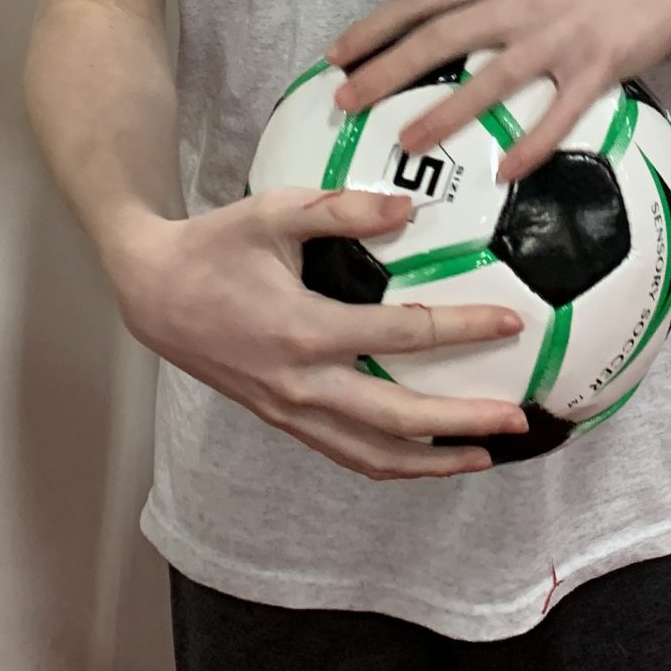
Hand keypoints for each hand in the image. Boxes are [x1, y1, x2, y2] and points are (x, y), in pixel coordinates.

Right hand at [106, 191, 527, 477]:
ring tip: (484, 455)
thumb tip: (407, 208)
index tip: (511, 325)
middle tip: (517, 417)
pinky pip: (344, 453)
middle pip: (396, 420)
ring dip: (431, 463)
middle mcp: (301, 384)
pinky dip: (391, 463)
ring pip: (370, 456)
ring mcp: (290, 411)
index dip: (462, 330)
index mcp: (304, 330)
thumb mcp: (272, 209)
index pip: (402, 337)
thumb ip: (340, 208)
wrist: (153, 293)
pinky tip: (425, 457)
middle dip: (462, 422)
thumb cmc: (216, 245)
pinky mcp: (282, 419)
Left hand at [329, 0, 670, 182]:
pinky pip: (560, 111)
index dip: (376, 26)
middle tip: (347, 101)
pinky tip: (505, 172)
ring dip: (449, 110)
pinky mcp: (596, 68)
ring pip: (495, 75)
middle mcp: (521, 2)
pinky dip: (533, 141)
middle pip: (445, 34)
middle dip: (391, 68)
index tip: (336, 56)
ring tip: (407, 141)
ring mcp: (559, 37)